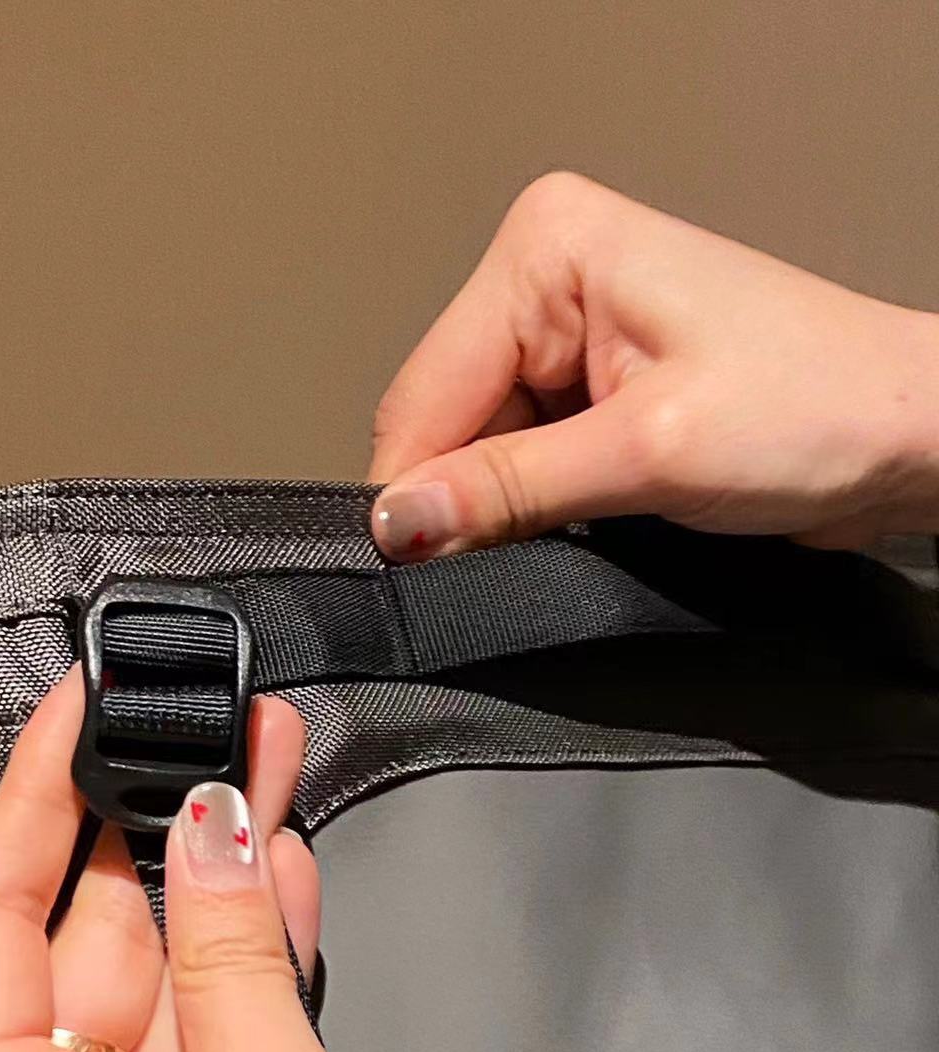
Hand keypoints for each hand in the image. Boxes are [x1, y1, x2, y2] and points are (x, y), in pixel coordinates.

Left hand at [0, 675, 610, 1051]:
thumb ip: (227, 945)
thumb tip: (209, 821)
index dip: (28, 803)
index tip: (73, 714)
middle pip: (76, 951)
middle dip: (152, 835)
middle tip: (208, 734)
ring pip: (150, 989)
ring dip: (210, 890)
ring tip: (260, 771)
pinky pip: (197, 1046)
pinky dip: (237, 971)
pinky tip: (273, 878)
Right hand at [370, 172, 938, 558]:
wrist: (911, 439)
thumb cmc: (818, 407)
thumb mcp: (646, 453)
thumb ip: (509, 489)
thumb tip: (399, 521)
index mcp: (551, 248)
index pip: (428, 389)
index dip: (415, 490)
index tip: (414, 568)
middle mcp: (552, 277)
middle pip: (446, 419)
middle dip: (469, 497)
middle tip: (523, 551)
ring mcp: (572, 333)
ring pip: (478, 450)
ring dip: (508, 507)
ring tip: (587, 523)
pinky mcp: (594, 388)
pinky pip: (521, 460)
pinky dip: (536, 507)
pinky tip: (585, 520)